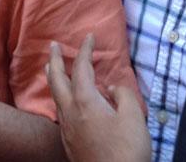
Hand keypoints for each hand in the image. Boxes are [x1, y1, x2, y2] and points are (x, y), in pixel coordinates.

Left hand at [47, 34, 149, 161]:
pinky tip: (64, 101)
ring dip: (53, 77)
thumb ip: (123, 95)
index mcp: (84, 100)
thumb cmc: (125, 151)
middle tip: (54, 45)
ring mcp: (66, 127)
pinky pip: (58, 110)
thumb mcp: (134, 118)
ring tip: (51, 67)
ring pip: (54, 95)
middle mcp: (70, 111)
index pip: (81, 67)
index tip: (89, 36)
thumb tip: (110, 88)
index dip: (85, 49)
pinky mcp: (68, 142)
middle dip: (55, 59)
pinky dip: (58, 95)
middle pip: (56, 78)